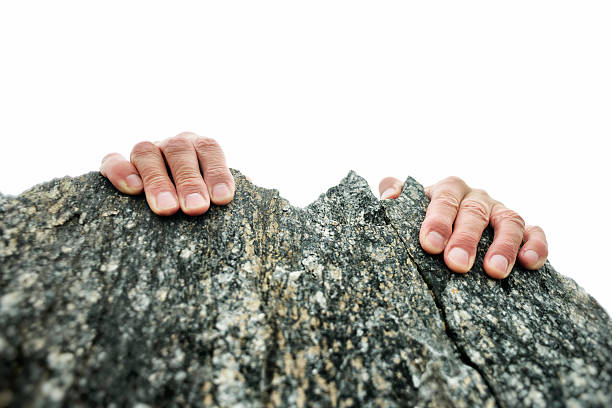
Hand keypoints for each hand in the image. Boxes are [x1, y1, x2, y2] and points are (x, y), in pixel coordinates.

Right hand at [100, 132, 234, 215]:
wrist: (168, 196)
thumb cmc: (203, 198)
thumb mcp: (219, 193)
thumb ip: (230, 190)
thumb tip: (251, 195)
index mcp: (202, 147)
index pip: (210, 150)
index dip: (217, 172)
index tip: (223, 199)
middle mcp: (174, 144)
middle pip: (180, 151)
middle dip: (190, 181)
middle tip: (196, 208)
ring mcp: (146, 151)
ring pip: (148, 153)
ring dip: (158, 180)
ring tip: (167, 209)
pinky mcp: (118, 163)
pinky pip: (113, 160)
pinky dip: (120, 171)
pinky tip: (132, 190)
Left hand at [379, 176, 547, 278]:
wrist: (449, 223)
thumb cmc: (423, 219)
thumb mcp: (407, 207)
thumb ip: (394, 196)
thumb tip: (388, 196)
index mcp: (448, 189)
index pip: (444, 199)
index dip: (437, 220)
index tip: (430, 244)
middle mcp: (476, 197)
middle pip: (474, 212)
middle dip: (466, 238)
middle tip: (457, 264)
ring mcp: (501, 211)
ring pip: (508, 221)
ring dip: (503, 245)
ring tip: (494, 271)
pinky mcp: (523, 228)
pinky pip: (535, 231)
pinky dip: (536, 244)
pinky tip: (530, 263)